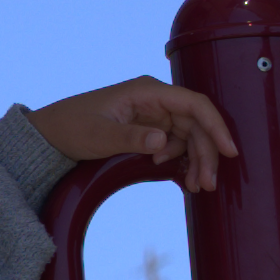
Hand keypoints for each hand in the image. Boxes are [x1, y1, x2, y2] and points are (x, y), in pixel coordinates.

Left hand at [28, 77, 238, 184]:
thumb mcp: (98, 134)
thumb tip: (163, 142)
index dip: (215, 126)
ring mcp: (154, 116)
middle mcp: (157, 101)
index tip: (229, 150)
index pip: (194, 104)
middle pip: (196, 124)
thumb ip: (131, 137)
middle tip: (207, 184)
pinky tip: (181, 178)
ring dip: (197, 161)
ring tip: (198, 187)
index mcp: (148, 92)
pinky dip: (182, 162)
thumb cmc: (71, 126)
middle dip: (206, 153)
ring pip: (190, 137)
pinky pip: (176, 146)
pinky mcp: (150, 131)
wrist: (50, 135)